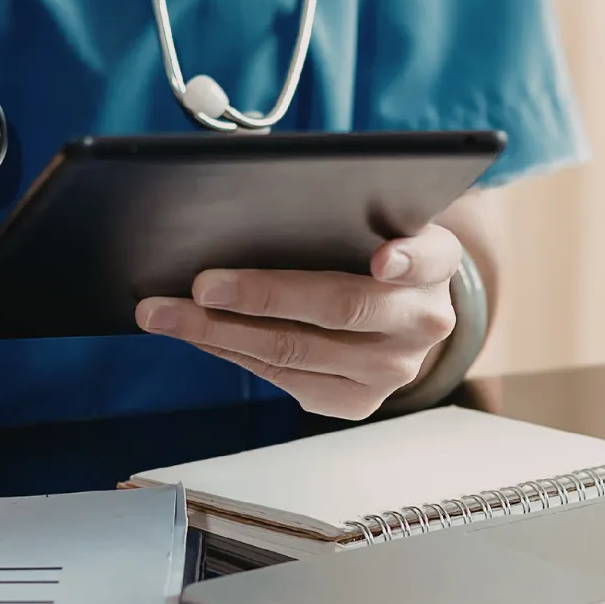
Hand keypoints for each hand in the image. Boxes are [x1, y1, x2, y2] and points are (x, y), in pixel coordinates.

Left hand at [136, 224, 460, 419]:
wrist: (398, 306)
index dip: (405, 258)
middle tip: (200, 284)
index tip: (382, 258)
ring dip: (221, 332)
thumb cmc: (367, 245)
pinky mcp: (359, 402)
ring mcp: (394, 370)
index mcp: (436, 260)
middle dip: (260, 295)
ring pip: (298, 353)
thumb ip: (338, 209)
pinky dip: (233, 353)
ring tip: (168, 314)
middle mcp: (423, 320)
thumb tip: (246, 201)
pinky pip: (285, 380)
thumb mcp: (371, 218)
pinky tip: (195, 333)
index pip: (426, 257)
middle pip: (339, 308)